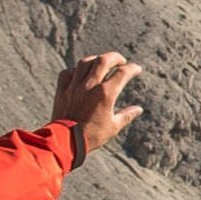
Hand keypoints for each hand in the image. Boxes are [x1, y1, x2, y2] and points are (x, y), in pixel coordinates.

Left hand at [54, 50, 145, 164]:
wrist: (65, 142)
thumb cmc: (91, 136)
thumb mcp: (113, 127)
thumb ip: (126, 115)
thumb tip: (138, 109)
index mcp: (105, 94)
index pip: (122, 73)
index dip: (132, 69)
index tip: (136, 69)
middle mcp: (89, 86)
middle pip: (103, 60)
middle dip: (115, 57)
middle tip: (121, 61)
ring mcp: (74, 86)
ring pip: (85, 63)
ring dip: (95, 60)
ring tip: (101, 63)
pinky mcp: (62, 91)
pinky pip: (67, 73)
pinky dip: (75, 70)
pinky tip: (79, 73)